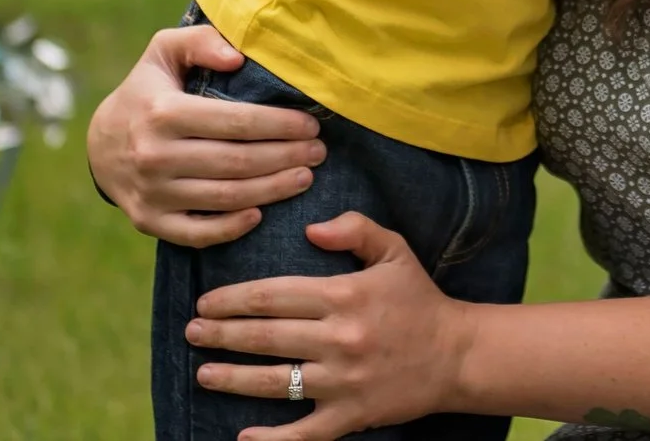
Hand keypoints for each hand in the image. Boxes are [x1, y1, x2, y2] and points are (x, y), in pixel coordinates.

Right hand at [86, 25, 324, 246]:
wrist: (99, 143)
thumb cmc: (147, 91)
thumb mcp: (164, 53)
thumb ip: (200, 42)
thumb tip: (238, 57)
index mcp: (162, 113)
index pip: (235, 122)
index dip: (279, 125)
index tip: (310, 124)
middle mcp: (154, 155)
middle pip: (237, 162)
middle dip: (285, 157)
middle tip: (318, 152)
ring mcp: (151, 193)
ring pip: (224, 197)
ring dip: (272, 190)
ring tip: (305, 177)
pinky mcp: (148, 221)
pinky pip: (196, 234)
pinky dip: (230, 228)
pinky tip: (260, 215)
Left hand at [188, 212, 472, 440]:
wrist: (457, 355)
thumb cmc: (419, 299)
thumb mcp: (394, 251)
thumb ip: (354, 230)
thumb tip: (310, 230)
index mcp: (344, 295)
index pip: (273, 295)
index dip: (233, 299)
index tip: (206, 302)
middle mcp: (339, 339)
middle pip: (265, 336)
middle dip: (220, 335)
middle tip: (192, 332)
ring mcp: (342, 381)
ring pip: (274, 382)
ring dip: (232, 378)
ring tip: (203, 372)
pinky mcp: (351, 415)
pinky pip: (303, 433)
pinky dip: (271, 439)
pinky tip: (243, 436)